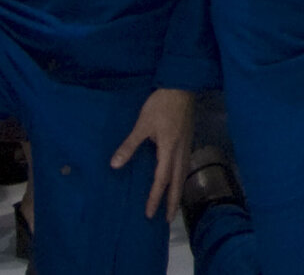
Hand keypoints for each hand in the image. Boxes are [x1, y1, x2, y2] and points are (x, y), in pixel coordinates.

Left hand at [110, 86, 193, 219]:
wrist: (182, 83)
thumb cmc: (161, 104)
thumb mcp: (142, 123)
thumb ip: (130, 145)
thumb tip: (115, 165)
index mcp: (169, 149)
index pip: (162, 180)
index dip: (155, 198)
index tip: (149, 214)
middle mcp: (180, 150)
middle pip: (178, 181)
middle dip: (173, 201)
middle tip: (169, 220)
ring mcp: (186, 143)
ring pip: (184, 173)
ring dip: (179, 190)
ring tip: (174, 203)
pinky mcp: (188, 136)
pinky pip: (185, 163)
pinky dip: (182, 176)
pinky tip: (178, 177)